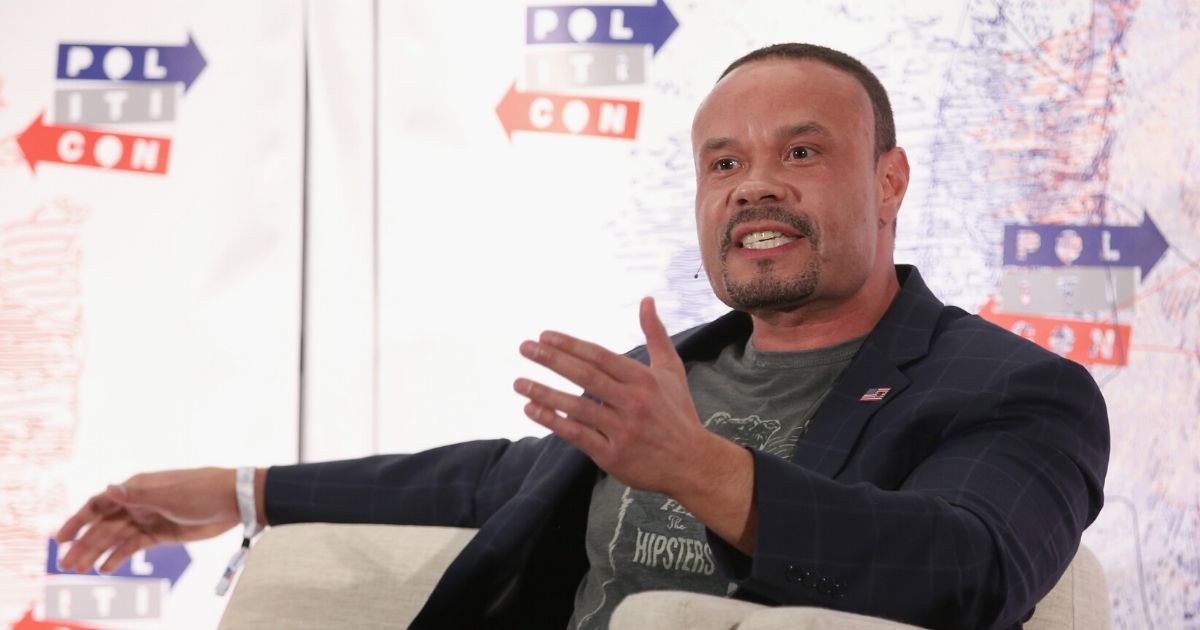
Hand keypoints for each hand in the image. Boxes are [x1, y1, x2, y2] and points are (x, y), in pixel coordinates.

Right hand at [55, 467, 241, 573]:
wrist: (234, 501)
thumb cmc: (202, 491)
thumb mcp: (169, 494)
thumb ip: (137, 495)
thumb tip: (108, 489)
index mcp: (136, 488)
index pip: (99, 505)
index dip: (78, 520)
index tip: (60, 538)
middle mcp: (138, 503)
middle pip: (104, 526)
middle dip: (84, 544)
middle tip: (66, 565)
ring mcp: (148, 519)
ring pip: (116, 538)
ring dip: (97, 553)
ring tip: (79, 570)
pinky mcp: (161, 534)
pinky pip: (134, 546)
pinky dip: (119, 556)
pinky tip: (105, 568)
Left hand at [515, 297, 715, 494]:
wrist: (693, 464)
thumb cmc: (678, 414)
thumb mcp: (671, 371)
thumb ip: (655, 334)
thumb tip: (646, 299)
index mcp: (644, 380)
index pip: (600, 356)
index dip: (570, 345)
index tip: (544, 335)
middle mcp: (633, 403)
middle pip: (585, 376)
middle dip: (551, 360)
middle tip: (525, 348)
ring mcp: (622, 430)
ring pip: (577, 407)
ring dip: (544, 393)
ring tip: (518, 382)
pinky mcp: (613, 455)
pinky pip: (577, 435)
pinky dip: (553, 421)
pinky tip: (531, 409)